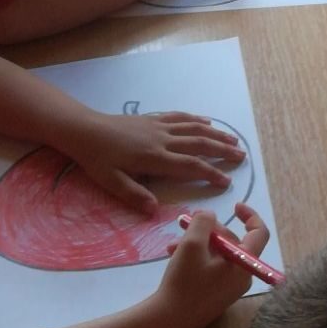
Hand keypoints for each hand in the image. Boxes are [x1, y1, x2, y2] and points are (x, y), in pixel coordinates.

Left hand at [68, 111, 246, 211]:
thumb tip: (155, 210)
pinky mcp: (153, 119)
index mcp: (155, 158)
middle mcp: (162, 140)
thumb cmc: (97, 159)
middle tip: (242, 157)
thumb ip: (134, 195)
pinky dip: (197, 120)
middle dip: (222, 151)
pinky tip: (207, 123)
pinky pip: (180, 117)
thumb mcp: (111, 182)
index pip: (190, 166)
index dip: (210, 173)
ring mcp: (159, 127)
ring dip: (216, 134)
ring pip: (194, 128)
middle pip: (199, 144)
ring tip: (233, 141)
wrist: (85, 130)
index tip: (227, 181)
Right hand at [150, 203, 272, 327]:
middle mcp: (242, 277)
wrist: (168, 321)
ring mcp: (229, 288)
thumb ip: (204, 223)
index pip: (259, 233)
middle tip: (186, 224)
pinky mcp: (215, 295)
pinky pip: (211, 268)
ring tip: (172, 245)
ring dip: (197, 244)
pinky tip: (173, 256)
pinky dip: (195, 258)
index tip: (234, 206)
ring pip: (217, 254)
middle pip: (232, 242)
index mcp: (244, 264)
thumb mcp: (192, 245)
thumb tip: (210, 217)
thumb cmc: (184, 282)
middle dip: (209, 231)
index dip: (250, 215)